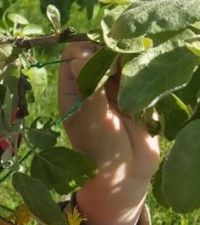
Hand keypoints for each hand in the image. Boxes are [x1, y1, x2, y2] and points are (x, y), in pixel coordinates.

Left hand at [58, 42, 158, 224]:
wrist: (125, 174)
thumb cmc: (99, 149)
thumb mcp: (91, 118)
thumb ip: (90, 87)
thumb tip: (81, 56)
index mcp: (73, 87)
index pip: (74, 53)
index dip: (85, 50)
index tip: (98, 59)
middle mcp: (93, 82)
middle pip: (101, 50)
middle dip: (112, 51)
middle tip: (121, 64)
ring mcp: (117, 86)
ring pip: (123, 57)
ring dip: (131, 58)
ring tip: (137, 71)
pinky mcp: (139, 91)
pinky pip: (142, 71)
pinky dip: (147, 68)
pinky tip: (150, 73)